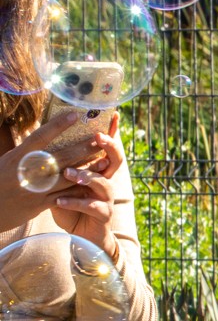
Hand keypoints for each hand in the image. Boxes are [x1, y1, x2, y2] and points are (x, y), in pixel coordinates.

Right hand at [1, 110, 119, 243]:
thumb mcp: (7, 162)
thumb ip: (26, 152)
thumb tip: (44, 136)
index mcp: (17, 157)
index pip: (40, 137)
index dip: (58, 125)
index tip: (75, 115)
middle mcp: (28, 171)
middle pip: (62, 156)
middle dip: (84, 147)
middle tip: (100, 139)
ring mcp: (36, 189)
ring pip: (69, 176)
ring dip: (89, 168)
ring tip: (105, 160)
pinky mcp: (40, 204)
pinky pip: (66, 195)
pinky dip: (80, 188)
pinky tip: (94, 182)